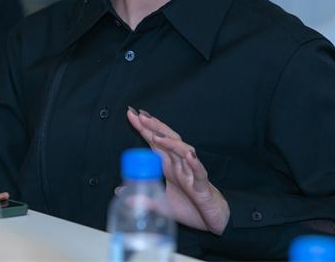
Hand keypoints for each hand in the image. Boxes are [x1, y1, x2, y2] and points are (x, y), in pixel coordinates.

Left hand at [126, 107, 229, 234]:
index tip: (132, 115)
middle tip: (141, 116)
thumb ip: (143, 197)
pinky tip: (189, 157)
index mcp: (170, 166)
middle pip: (169, 140)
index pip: (156, 143)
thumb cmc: (191, 207)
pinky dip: (195, 164)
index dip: (145, 129)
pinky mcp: (202, 185)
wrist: (212, 219)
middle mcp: (180, 165)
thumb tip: (122, 192)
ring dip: (171, 143)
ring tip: (158, 136)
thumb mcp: (161, 204)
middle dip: (155, 127)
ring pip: (184, 152)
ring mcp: (191, 173)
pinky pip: (199, 172)